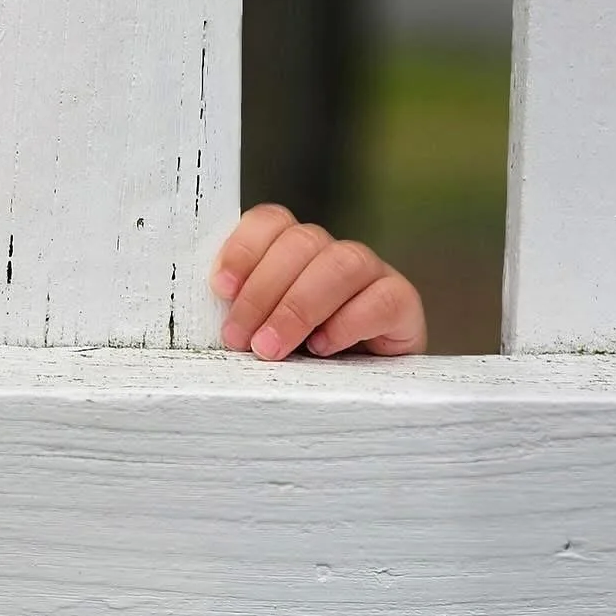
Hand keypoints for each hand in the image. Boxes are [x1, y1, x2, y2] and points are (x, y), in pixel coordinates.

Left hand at [209, 204, 425, 361]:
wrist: (359, 394)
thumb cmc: (299, 362)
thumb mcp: (261, 335)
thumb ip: (243, 316)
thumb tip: (212, 319)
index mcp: (295, 253)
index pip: (271, 221)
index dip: (243, 248)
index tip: (221, 288)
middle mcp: (334, 254)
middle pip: (303, 241)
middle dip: (263, 290)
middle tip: (240, 338)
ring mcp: (373, 275)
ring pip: (343, 263)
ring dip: (299, 306)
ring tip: (272, 348)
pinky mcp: (403, 305)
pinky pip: (383, 298)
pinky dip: (348, 322)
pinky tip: (323, 347)